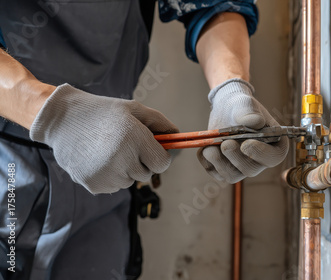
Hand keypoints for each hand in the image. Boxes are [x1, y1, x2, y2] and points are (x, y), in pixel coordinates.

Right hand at [30, 84, 177, 193]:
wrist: (61, 121)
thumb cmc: (102, 112)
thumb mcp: (133, 109)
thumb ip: (160, 122)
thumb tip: (179, 136)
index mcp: (134, 138)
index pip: (162, 163)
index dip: (160, 156)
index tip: (153, 150)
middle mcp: (122, 159)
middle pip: (147, 174)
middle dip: (142, 162)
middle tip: (126, 146)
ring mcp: (107, 175)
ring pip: (131, 181)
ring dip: (126, 170)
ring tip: (109, 150)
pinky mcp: (95, 186)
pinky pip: (115, 186)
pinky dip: (112, 176)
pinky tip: (99, 159)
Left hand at [197, 79, 288, 182]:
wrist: (227, 110)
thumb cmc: (242, 108)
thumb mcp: (245, 104)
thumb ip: (249, 112)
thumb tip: (255, 121)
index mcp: (274, 145)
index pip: (273, 157)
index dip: (261, 154)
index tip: (246, 144)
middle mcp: (259, 161)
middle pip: (251, 169)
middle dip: (236, 158)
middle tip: (226, 143)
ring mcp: (242, 168)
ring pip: (232, 176)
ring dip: (219, 163)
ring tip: (210, 147)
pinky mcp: (225, 170)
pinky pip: (216, 173)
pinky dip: (208, 162)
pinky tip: (205, 147)